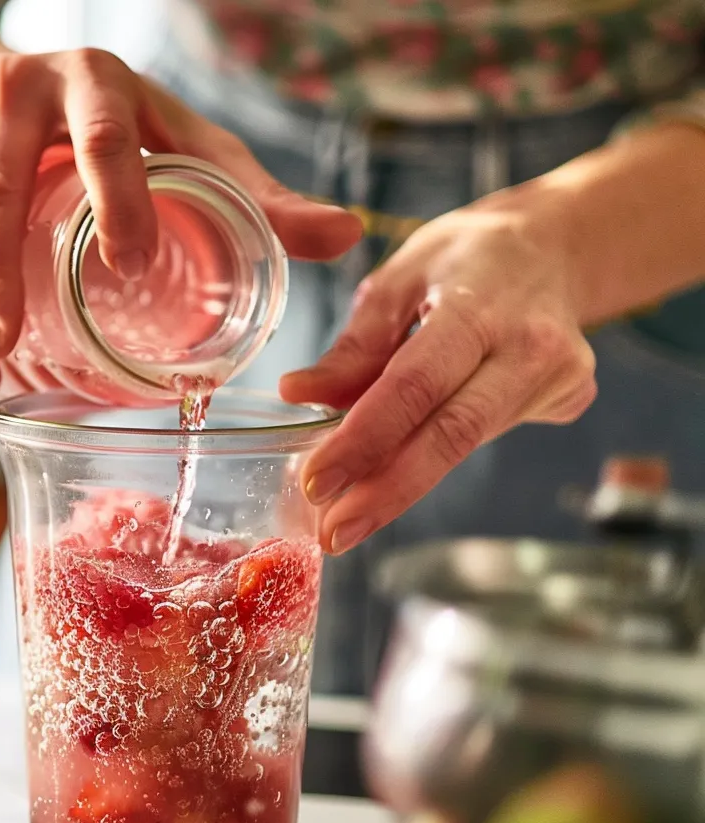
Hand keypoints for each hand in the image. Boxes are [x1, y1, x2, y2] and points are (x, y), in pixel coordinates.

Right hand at [0, 48, 362, 401]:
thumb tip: (348, 236)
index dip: (113, 195)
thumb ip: (262, 198)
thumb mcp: (196, 149)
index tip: (126, 266)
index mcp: (94, 83)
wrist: (40, 85)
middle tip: (3, 354)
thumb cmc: (133, 130)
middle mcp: (12, 94)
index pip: (100, 136)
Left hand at [280, 197, 597, 553]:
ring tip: (346, 517)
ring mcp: (559, 378)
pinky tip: (394, 474)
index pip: (415, 386)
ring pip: (465, 446)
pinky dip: (431, 458)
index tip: (316, 482)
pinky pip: (482, 437)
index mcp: (481, 306)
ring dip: (399, 486)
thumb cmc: (466, 257)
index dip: (363, 440)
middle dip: (385, 492)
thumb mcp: (399, 277)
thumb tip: (297, 393)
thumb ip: (354, 344)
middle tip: (332, 534)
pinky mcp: (567, 400)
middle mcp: (531, 347)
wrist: (556, 246)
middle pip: (450, 435)